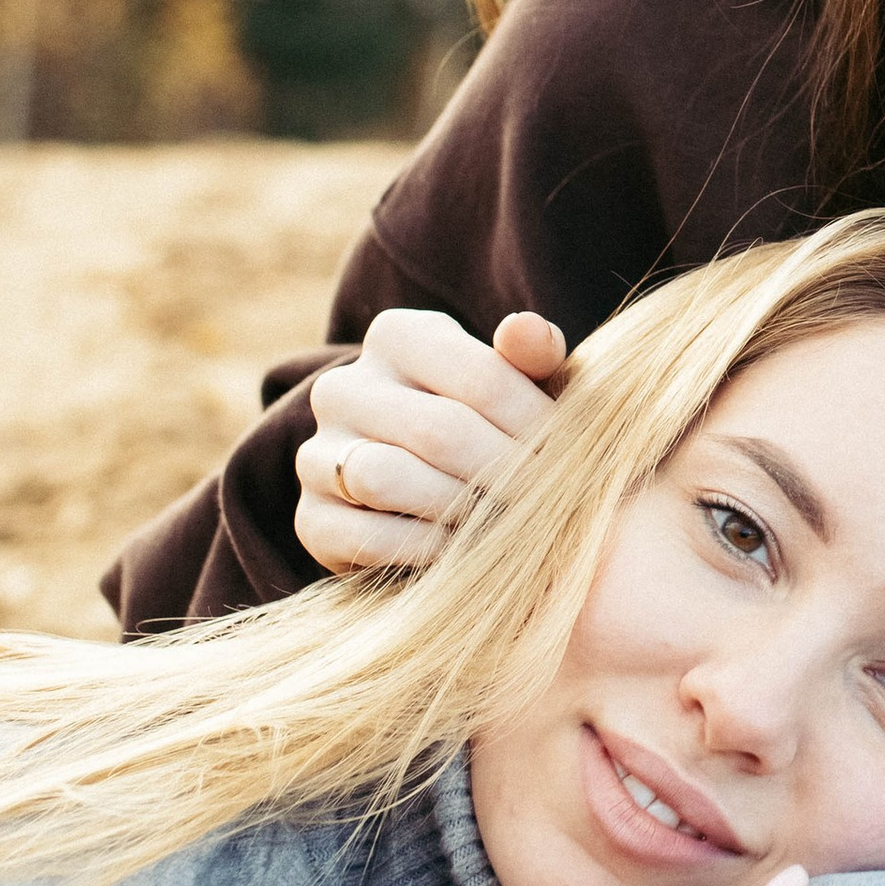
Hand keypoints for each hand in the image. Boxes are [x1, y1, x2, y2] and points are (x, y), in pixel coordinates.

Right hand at [294, 306, 566, 576]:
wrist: (437, 490)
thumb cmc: (497, 423)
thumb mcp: (524, 385)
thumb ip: (533, 356)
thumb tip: (529, 331)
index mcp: (398, 335)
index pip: (480, 376)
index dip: (536, 423)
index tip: (574, 455)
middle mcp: (343, 386)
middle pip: (438, 431)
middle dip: (506, 472)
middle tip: (549, 500)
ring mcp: (316, 454)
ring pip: (387, 477)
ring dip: (461, 510)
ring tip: (507, 523)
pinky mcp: (310, 519)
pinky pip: (364, 538)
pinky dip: (423, 550)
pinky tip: (462, 553)